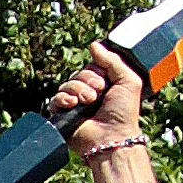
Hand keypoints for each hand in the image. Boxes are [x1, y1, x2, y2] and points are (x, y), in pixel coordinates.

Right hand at [49, 40, 145, 164]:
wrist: (113, 137)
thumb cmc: (124, 114)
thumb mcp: (128, 80)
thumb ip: (113, 60)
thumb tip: (94, 45)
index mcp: (102, 85)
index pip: (90, 67)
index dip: (95, 71)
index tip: (104, 83)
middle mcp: (88, 94)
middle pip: (78, 74)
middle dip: (87, 81)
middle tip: (98, 94)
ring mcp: (75, 105)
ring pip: (67, 85)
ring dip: (78, 90)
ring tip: (89, 102)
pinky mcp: (63, 116)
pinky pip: (55, 99)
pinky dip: (63, 99)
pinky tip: (73, 104)